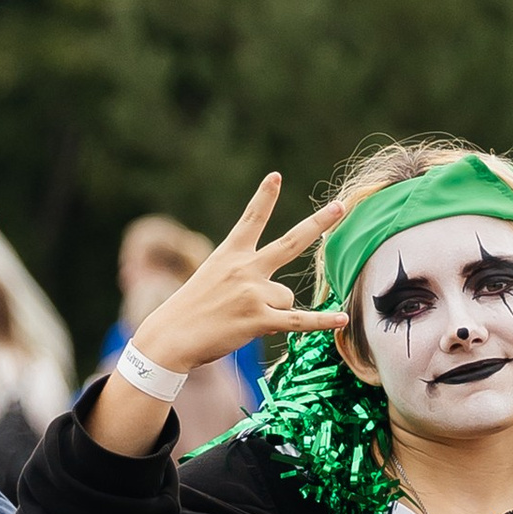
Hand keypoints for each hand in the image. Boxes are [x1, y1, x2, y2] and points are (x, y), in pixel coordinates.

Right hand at [146, 175, 348, 374]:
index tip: (276, 176)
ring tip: (242, 318)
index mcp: (229, 254)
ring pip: (286, 296)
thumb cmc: (190, 311)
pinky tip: (342, 318)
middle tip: (341, 206)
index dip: (264, 197)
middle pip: (291, 242)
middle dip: (318, 222)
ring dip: (274, 309)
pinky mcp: (258, 320)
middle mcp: (244, 268)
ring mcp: (252, 293)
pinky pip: (299, 320)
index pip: (251, 219)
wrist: (170, 337)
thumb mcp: (212, 279)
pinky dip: (322, 321)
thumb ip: (248, 280)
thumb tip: (283, 299)